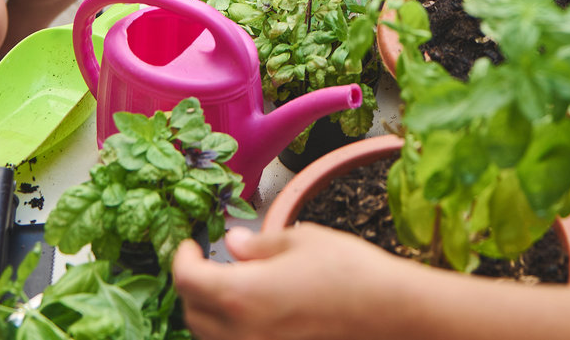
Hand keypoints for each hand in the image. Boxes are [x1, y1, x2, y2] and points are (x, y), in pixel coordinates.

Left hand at [174, 226, 406, 339]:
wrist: (387, 310)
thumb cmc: (348, 271)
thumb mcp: (300, 240)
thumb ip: (258, 243)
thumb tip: (233, 243)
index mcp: (241, 294)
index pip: (186, 280)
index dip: (181, 257)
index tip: (190, 243)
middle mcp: (242, 331)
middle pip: (191, 313)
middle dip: (192, 284)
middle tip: (208, 260)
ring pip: (209, 336)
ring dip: (208, 310)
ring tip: (229, 283)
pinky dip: (230, 328)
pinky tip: (252, 307)